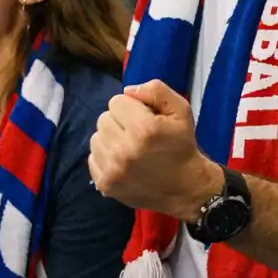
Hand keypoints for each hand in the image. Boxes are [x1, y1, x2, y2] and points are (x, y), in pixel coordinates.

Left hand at [88, 80, 223, 221]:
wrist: (185, 187)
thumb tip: (127, 91)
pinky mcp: (105, 184)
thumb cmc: (182, 145)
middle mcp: (125, 150)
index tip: (145, 117)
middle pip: (103, 118)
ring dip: (111, 139)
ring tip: (130, 147)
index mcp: (144, 129)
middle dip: (120, 121)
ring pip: (96, 137)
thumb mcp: (181, 110)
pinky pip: (92, 157)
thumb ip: (156, 90)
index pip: (116, 101)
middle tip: (138, 133)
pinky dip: (105, 156)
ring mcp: (113, 169)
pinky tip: (123, 161)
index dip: (132, 106)